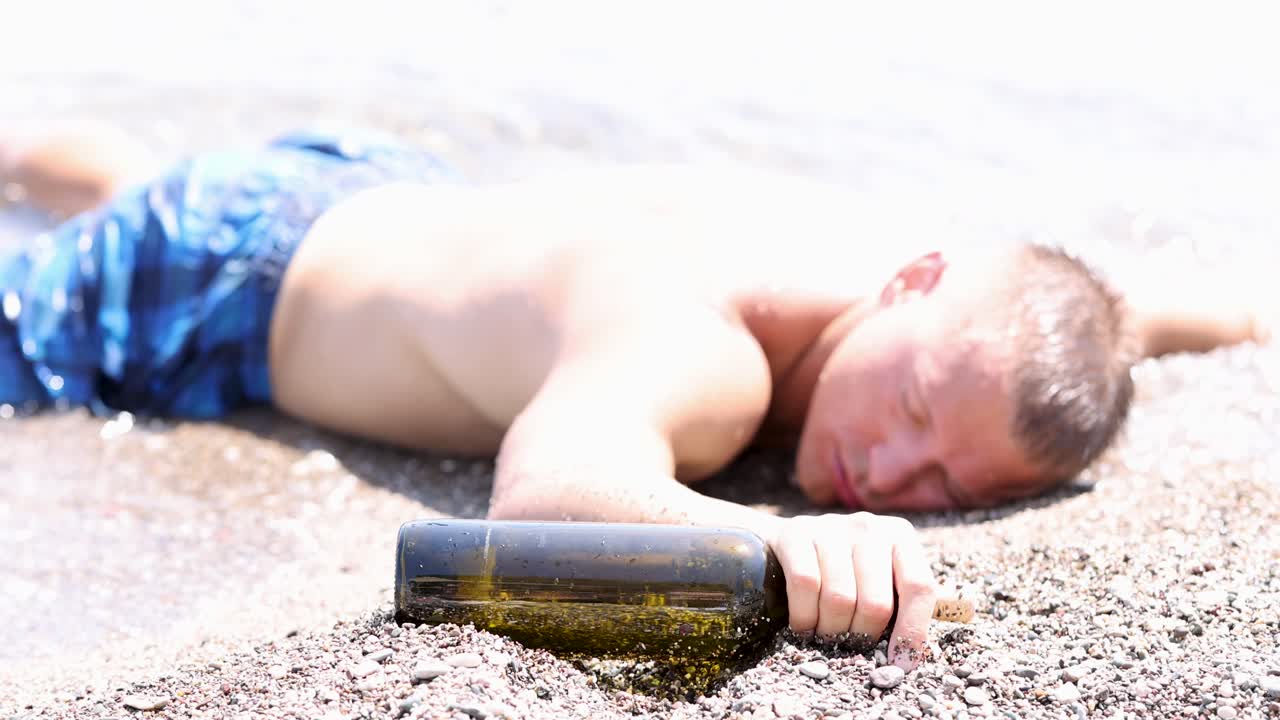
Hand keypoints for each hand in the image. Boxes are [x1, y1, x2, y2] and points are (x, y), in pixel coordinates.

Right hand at [766, 512, 936, 670]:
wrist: (788, 541)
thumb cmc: (845, 569)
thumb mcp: (881, 578)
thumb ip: (902, 607)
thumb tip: (910, 657)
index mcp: (900, 536)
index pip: (918, 587)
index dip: (912, 631)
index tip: (899, 663)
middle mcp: (868, 527)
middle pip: (875, 602)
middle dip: (861, 636)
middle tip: (851, 645)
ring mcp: (830, 526)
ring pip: (839, 598)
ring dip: (831, 630)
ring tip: (826, 636)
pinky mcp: (795, 532)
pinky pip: (805, 584)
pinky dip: (804, 616)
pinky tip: (803, 625)